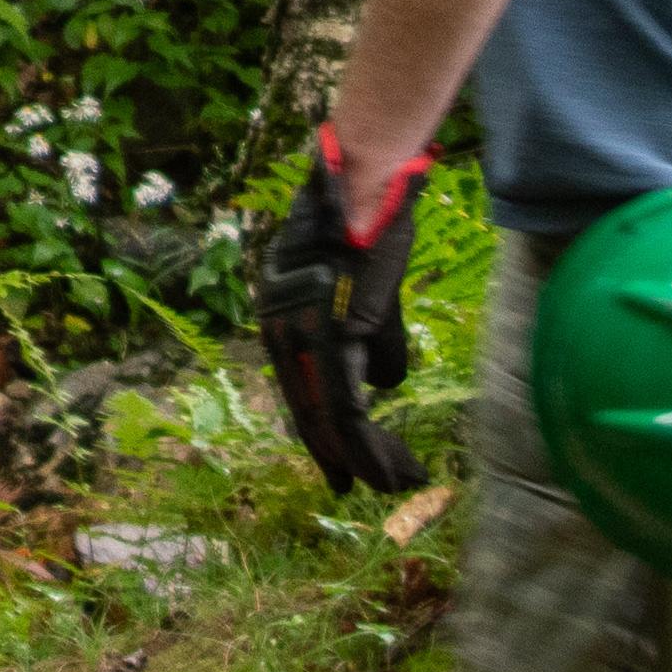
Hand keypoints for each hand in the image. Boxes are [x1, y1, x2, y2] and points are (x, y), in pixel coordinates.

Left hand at [255, 125, 431, 494]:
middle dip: (339, 455)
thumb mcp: (368, 295)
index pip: (300, 388)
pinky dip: (367, 442)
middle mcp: (281, 328)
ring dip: (361, 457)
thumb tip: (385, 387)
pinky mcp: (333, 329)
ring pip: (327, 415)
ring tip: (390, 482)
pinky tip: (389, 465)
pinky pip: (346, 402)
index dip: (322, 432)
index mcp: (283, 319)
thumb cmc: (368, 229)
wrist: (370, 182)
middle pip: (308, 409)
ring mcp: (302, 330)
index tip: (344, 468)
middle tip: (366, 489)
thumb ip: (373, 342)